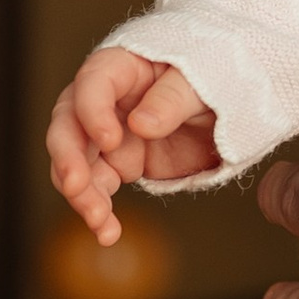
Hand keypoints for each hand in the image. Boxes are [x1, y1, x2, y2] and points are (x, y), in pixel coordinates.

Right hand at [47, 45, 221, 239]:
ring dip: (82, 193)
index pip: (93, 82)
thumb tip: (141, 124)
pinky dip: (99, 210)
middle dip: (68, 157)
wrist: (230, 105)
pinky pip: (96, 187)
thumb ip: (172, 100)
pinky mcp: (116, 162)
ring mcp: (107, 133)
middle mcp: (105, 100)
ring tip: (100, 221)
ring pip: (76, 162)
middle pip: (69, 124)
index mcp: (123, 66)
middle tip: (76, 186)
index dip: (93, 111)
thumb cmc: (213, 77)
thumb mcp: (203, 81)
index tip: (109, 140)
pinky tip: (108, 232)